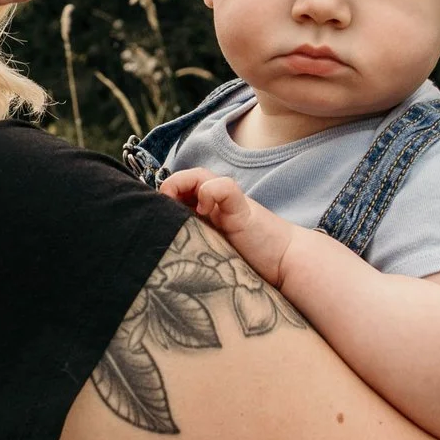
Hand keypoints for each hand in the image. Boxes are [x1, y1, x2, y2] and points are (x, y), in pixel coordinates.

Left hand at [159, 167, 300, 282]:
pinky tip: (203, 209)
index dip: (165, 196)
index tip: (152, 211)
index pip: (182, 191)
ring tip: (170, 197)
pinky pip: (224, 187)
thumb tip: (159, 260)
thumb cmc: (251, 263)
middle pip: (188, 179)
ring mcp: (231, 205)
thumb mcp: (213, 253)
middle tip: (156, 204)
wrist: (286, 264)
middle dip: (168, 187)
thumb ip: (193, 246)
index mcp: (209, 214)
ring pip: (202, 176)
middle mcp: (218, 205)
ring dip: (181, 182)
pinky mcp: (243, 210)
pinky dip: (210, 191)